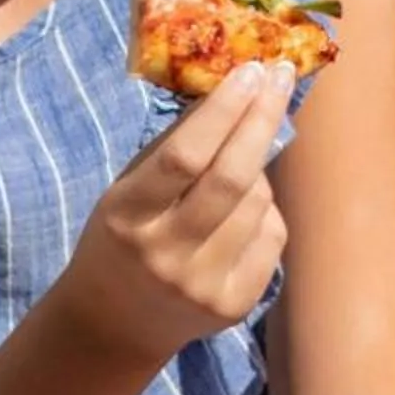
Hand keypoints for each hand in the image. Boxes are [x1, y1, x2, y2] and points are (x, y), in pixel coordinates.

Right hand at [51, 61, 294, 365]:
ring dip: (257, 168)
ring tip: (237, 165)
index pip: (184, 156)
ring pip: (259, 202)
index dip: (224, 109)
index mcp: (128, 217)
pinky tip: (241, 212)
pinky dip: (264, 211)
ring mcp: (204, 285)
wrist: (115, 325)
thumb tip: (230, 89)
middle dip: (262, 119)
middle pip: (232, 178)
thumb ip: (173, 146)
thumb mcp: (126, 190)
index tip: (251, 70)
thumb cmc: (121, 239)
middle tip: (280, 77)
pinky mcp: (235, 306)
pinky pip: (272, 235)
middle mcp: (166, 254)